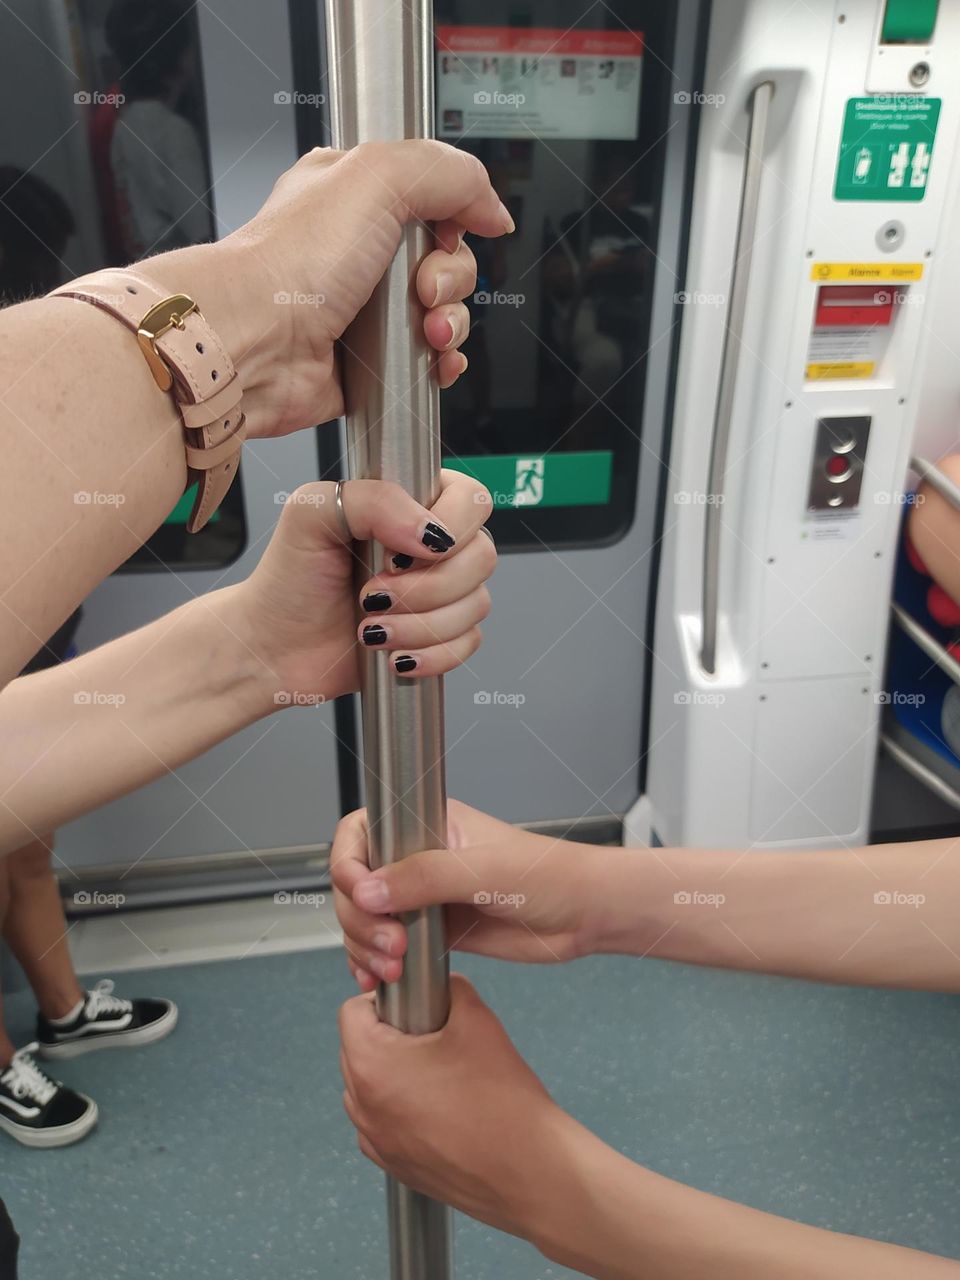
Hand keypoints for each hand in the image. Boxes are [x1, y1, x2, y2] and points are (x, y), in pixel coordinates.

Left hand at [145, 141, 512, 439]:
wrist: (255, 344)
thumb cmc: (291, 263)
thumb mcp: (378, 176)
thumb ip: (449, 174)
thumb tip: (492, 207)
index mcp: (355, 196)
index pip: (434, 196)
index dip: (456, 215)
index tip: (454, 230)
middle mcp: (359, 252)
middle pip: (446, 259)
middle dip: (452, 277)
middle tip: (422, 287)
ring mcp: (364, 310)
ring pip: (442, 312)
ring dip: (450, 323)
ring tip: (425, 329)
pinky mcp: (368, 361)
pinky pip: (427, 360)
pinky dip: (441, 361)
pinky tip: (433, 359)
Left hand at [232, 472, 494, 704]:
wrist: (273, 646)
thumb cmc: (288, 578)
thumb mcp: (313, 513)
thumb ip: (376, 499)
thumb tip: (432, 533)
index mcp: (413, 503)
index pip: (472, 501)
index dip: (448, 530)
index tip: (396, 555)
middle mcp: (432, 545)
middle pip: (482, 556)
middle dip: (426, 587)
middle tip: (371, 594)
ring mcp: (441, 592)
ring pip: (476, 604)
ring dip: (420, 624)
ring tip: (371, 628)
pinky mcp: (440, 635)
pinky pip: (467, 644)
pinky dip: (431, 654)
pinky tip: (392, 654)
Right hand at [332, 799, 593, 990]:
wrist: (584, 914)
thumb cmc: (547, 874)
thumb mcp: (484, 872)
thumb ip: (423, 878)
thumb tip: (365, 891)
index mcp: (427, 824)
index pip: (361, 832)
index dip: (347, 863)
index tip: (359, 894)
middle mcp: (418, 857)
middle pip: (355, 883)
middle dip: (360, 918)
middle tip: (392, 944)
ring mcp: (423, 896)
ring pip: (365, 918)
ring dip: (364, 945)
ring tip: (392, 967)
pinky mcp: (432, 931)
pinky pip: (385, 945)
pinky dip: (373, 963)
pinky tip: (377, 979)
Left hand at [339, 974, 570, 1240]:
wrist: (529, 1170)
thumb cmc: (502, 1102)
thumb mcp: (477, 1020)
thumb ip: (451, 990)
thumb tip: (443, 986)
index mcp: (373, 1066)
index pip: (351, 1012)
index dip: (383, 999)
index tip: (412, 1004)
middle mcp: (364, 1107)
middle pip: (355, 1049)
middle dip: (388, 1034)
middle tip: (431, 1034)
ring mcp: (376, 1142)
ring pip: (367, 1087)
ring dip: (392, 1072)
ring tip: (438, 1071)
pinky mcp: (393, 1165)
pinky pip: (381, 1123)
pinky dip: (400, 1109)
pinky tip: (440, 1105)